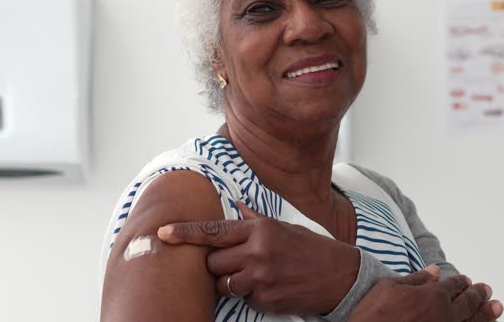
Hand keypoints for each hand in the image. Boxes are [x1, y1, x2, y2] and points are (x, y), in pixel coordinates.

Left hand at [157, 201, 359, 314]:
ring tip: (255, 276)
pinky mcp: (266, 299)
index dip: (184, 232)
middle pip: (212, 262)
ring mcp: (260, 277)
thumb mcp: (284, 227)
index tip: (163, 232)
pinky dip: (251, 296)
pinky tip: (271, 288)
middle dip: (216, 265)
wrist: (341, 277)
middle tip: (236, 263)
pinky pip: (244, 299)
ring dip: (231, 282)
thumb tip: (237, 205)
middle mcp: (257, 251)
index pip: (213, 230)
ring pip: (222, 283)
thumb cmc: (312, 249)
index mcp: (260, 229)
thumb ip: (255, 219)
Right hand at [349, 266, 503, 321]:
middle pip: (468, 303)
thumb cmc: (374, 312)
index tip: (466, 280)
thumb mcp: (391, 286)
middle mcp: (444, 315)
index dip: (461, 282)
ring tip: (496, 307)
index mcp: (432, 296)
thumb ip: (417, 278)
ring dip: (486, 313)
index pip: (453, 286)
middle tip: (486, 290)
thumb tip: (434, 271)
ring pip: (473, 321)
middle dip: (479, 295)